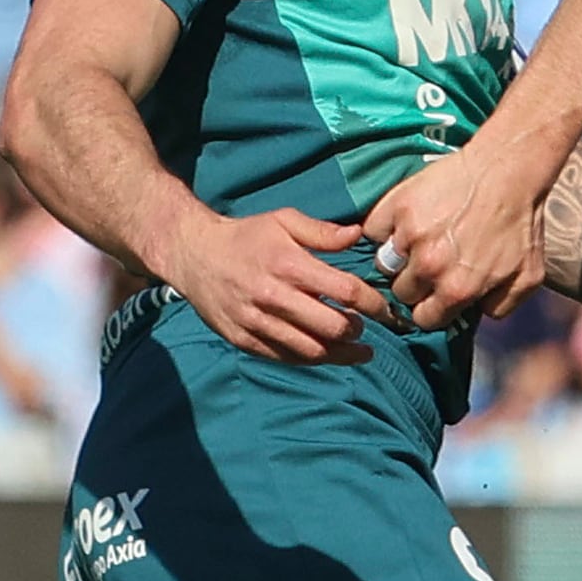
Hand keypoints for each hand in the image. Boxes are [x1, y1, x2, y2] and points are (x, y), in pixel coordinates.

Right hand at [159, 206, 387, 362]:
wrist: (193, 255)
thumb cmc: (246, 236)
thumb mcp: (283, 221)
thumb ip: (322, 232)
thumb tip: (358, 235)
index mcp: (289, 265)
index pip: (346, 292)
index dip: (374, 305)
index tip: (387, 310)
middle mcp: (273, 297)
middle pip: (332, 328)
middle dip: (358, 331)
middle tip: (366, 328)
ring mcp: (257, 323)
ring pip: (312, 351)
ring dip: (342, 354)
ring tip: (360, 351)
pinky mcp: (244, 340)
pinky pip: (287, 358)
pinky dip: (313, 359)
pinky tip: (329, 354)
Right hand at [369, 144, 554, 325]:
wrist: (507, 170)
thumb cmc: (521, 222)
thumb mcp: (527, 276)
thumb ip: (501, 305)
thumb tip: (476, 314)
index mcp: (458, 289)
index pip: (424, 319)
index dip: (431, 309)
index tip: (435, 297)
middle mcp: (429, 266)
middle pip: (402, 292)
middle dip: (416, 284)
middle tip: (429, 265)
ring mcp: (409, 235)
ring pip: (384, 264)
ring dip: (397, 258)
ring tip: (415, 244)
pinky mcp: (397, 206)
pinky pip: (373, 231)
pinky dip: (383, 229)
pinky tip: (402, 224)